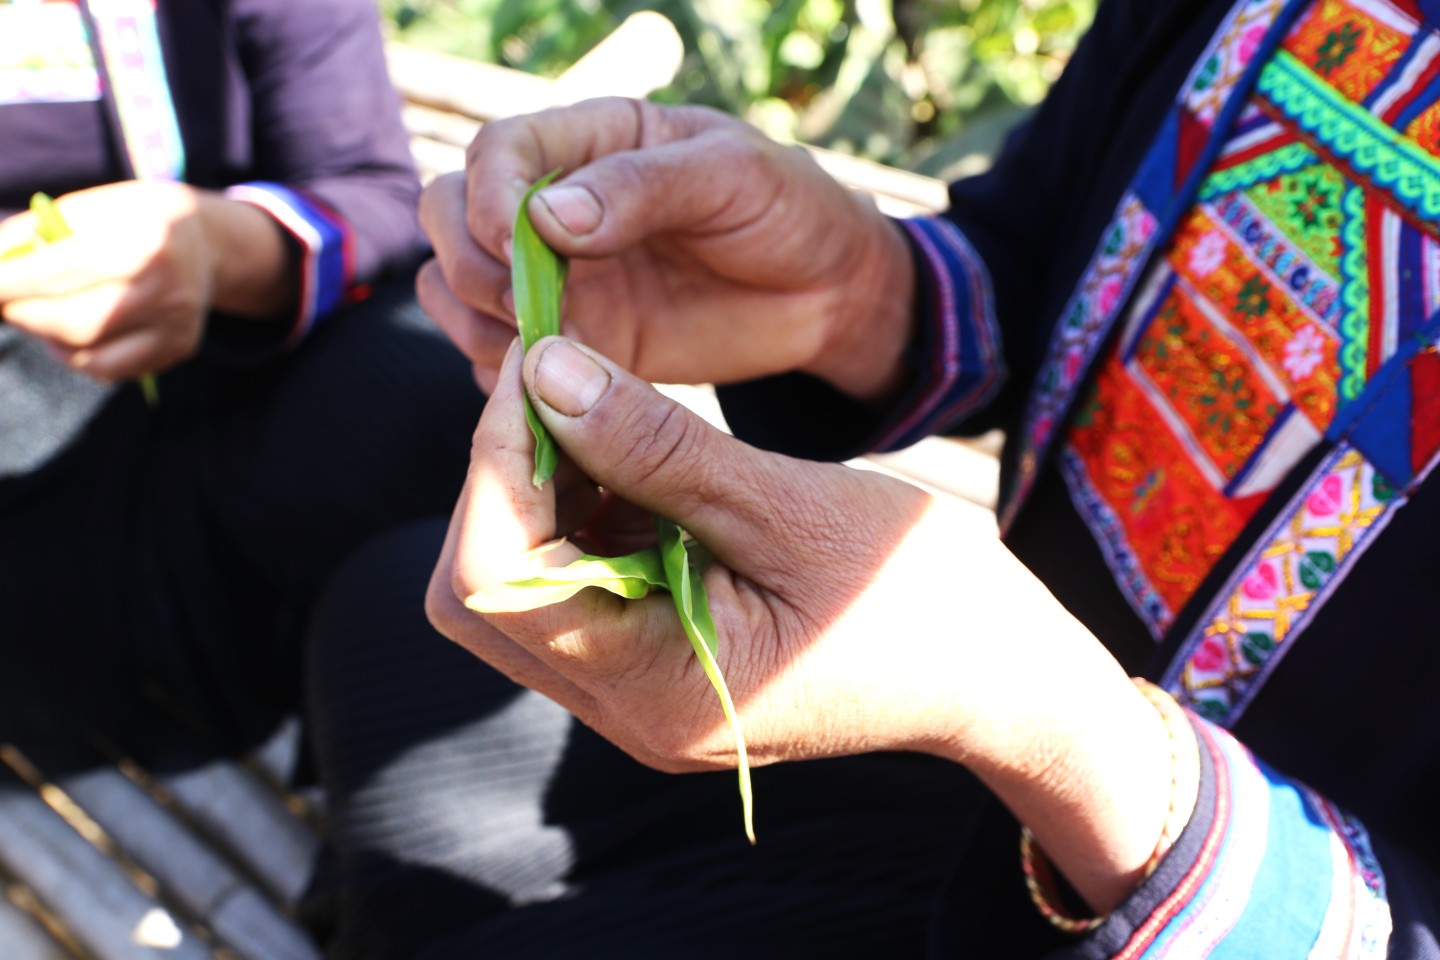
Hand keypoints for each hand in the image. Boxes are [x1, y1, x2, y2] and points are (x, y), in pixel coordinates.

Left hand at [0, 182, 291, 380]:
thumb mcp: (85, 209)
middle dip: (24, 315)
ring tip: (43, 314)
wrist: (203, 240)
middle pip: (73, 324)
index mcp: (142, 240)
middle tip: (6, 303)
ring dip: (49, 339)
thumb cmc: (129, 219)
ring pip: (89, 357)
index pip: (58, 272)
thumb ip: (32, 237)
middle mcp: (166, 288)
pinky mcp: (179, 348)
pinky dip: (79, 356)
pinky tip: (76, 334)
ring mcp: (177, 324)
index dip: (8, 284)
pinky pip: (110, 370)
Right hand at [418, 98, 914, 398]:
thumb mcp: (730, 176)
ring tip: (548, 350)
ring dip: (478, 324)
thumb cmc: (785, 210)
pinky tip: (560, 389)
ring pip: (458, 292)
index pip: (496, 152)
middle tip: (529, 308)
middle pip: (448, 217)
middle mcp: (554, 210)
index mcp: (589, 143)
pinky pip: (502, 363)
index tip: (515, 241)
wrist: (826, 293)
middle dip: (470, 264)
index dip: (487, 197)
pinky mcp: (577, 346)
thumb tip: (544, 217)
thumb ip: (640, 187)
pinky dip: (510, 380)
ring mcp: (559, 281)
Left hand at [428, 337, 1185, 911]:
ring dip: (540, 487)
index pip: (493, 578)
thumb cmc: (915, 597)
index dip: (494, 461)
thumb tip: (544, 372)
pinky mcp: (652, 660)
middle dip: (502, 476)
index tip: (537, 366)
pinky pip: (574, 579)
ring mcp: (633, 690)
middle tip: (559, 384)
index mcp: (656, 687)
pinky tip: (636, 456)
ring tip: (603, 411)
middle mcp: (622, 706)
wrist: (987, 673)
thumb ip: (661, 446)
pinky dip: (582, 507)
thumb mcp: (791, 506)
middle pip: (478, 590)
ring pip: (516, 580)